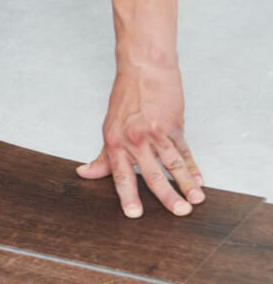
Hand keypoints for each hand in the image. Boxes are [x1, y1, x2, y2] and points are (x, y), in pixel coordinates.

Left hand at [77, 63, 204, 217]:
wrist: (144, 69)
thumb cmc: (126, 97)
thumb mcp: (109, 127)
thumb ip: (102, 155)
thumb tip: (84, 173)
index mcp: (115, 141)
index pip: (120, 174)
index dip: (127, 196)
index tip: (134, 214)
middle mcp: (135, 139)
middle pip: (151, 173)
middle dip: (167, 196)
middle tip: (179, 212)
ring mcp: (156, 132)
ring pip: (173, 164)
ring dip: (186, 184)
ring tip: (196, 200)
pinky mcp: (174, 125)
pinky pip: (184, 150)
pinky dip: (192, 166)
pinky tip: (198, 179)